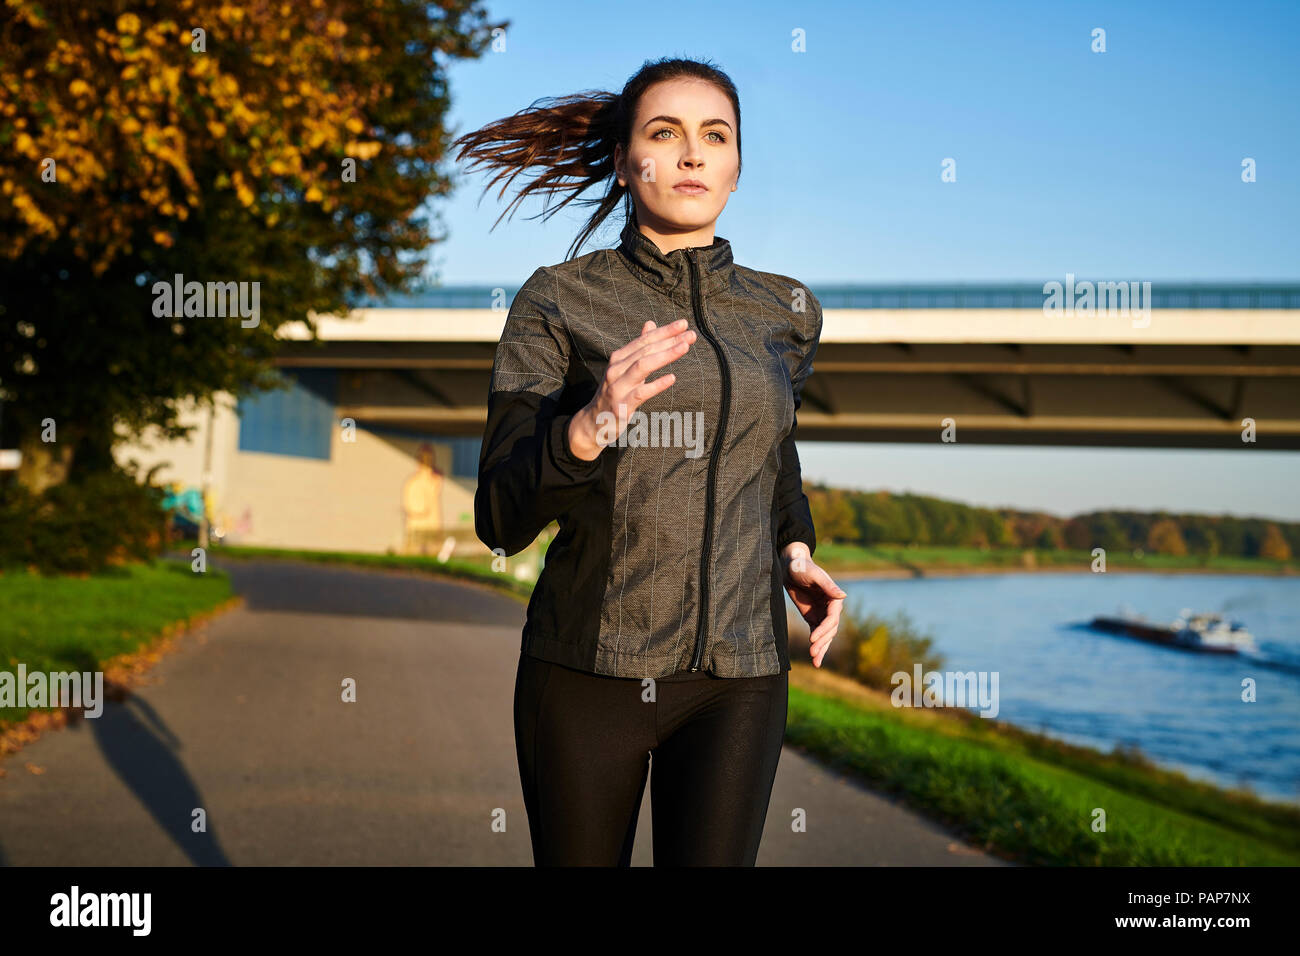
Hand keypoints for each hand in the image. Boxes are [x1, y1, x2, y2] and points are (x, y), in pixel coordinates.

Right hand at [567, 319, 695, 460]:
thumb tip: (650, 324)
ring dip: (665, 355)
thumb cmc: (615, 393)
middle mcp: (616, 369)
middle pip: (645, 350)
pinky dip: (656, 384)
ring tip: (684, 348)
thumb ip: (639, 347)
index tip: (684, 324)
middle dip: (669, 340)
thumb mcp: (625, 368)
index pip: (644, 340)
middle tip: (691, 335)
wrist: (594, 422)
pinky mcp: (621, 406)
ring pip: (642, 366)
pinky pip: (641, 393)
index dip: (664, 331)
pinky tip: (672, 378)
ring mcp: (617, 387)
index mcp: (619, 359)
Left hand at [781, 543, 845, 667]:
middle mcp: (831, 607)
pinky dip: (816, 645)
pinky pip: (816, 633)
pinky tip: (815, 658)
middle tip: (812, 653)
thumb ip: (827, 585)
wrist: (790, 567)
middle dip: (822, 642)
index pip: (832, 618)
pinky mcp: (813, 617)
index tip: (812, 638)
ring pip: (825, 635)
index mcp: (833, 597)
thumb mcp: (813, 574)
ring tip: (815, 662)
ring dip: (821, 648)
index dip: (824, 629)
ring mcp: (822, 614)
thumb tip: (843, 596)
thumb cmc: (802, 567)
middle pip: (830, 629)